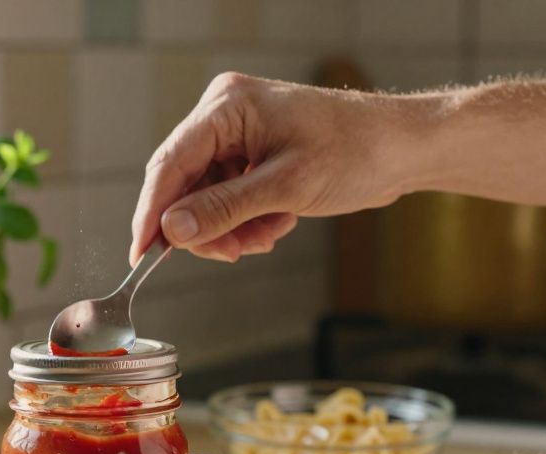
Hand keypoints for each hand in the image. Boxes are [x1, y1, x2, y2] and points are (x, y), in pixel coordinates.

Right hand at [131, 73, 416, 263]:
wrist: (403, 148)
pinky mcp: (251, 154)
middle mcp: (224, 115)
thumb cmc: (356, 152)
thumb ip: (224, 209)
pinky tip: (275, 225)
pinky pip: (227, 198)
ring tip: (266, 237)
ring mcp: (237, 135)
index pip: (170, 164)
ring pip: (205, 198)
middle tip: (232, 252)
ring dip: (230, 228)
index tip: (142, 256)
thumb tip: (172, 230)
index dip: (152, 214)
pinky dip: (245, 221)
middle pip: (184, 184)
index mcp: (226, 106)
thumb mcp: (286, 187)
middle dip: (205, 226)